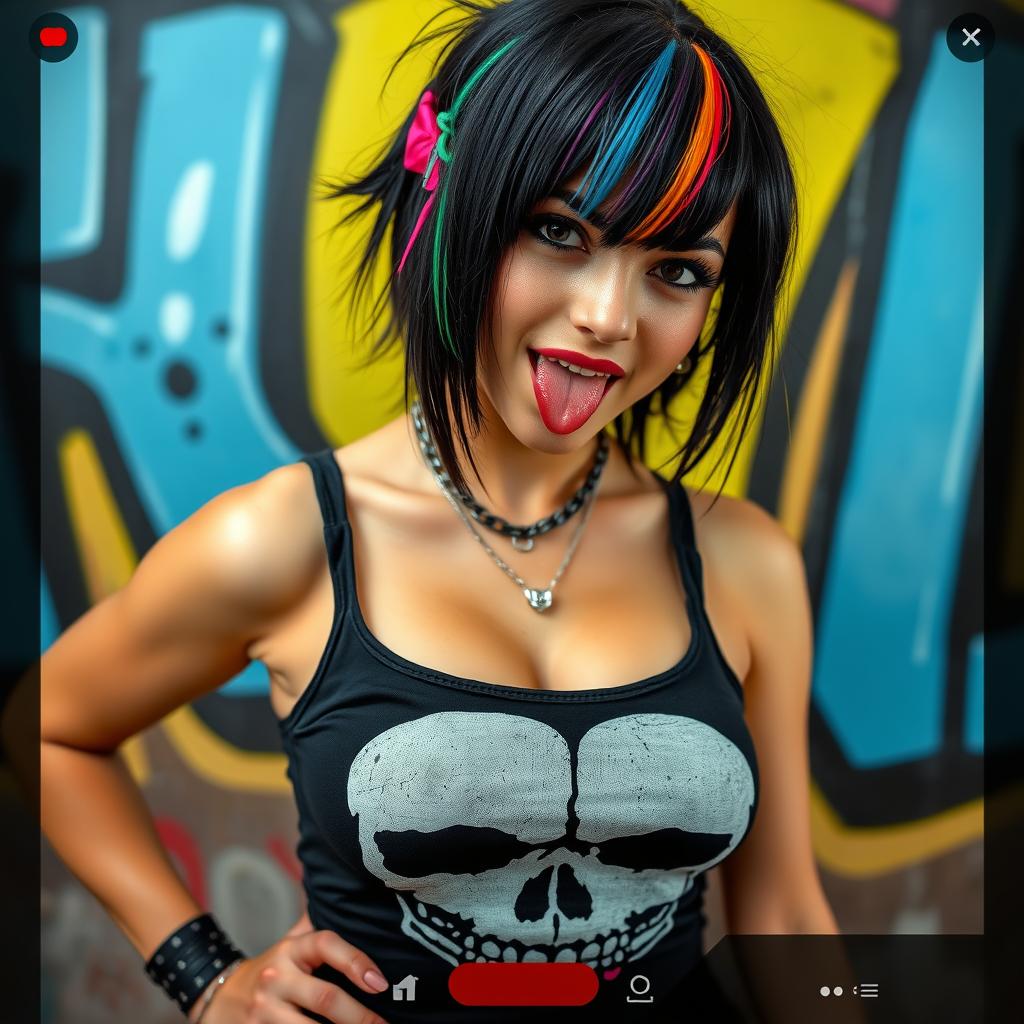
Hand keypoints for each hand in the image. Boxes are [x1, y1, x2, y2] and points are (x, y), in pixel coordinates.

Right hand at [197, 925, 391, 1023]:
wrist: (220, 997)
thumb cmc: (272, 968)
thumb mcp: (290, 941)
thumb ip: (317, 922)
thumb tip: (354, 892)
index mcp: (291, 949)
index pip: (327, 945)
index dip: (357, 962)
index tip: (381, 983)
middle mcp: (277, 978)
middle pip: (326, 998)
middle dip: (360, 1017)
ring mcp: (264, 1010)